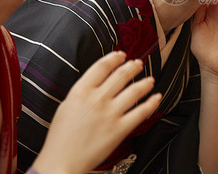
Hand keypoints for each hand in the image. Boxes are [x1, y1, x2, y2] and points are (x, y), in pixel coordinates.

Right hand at [32, 51, 161, 173]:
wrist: (61, 162)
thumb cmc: (60, 138)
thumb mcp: (65, 105)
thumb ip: (82, 92)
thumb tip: (96, 82)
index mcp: (81, 91)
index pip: (102, 66)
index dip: (115, 58)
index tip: (121, 55)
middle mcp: (97, 99)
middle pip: (121, 75)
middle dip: (133, 67)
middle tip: (138, 64)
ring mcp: (110, 113)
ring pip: (134, 90)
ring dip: (145, 82)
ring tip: (150, 79)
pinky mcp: (120, 129)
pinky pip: (141, 112)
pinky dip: (151, 103)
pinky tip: (156, 98)